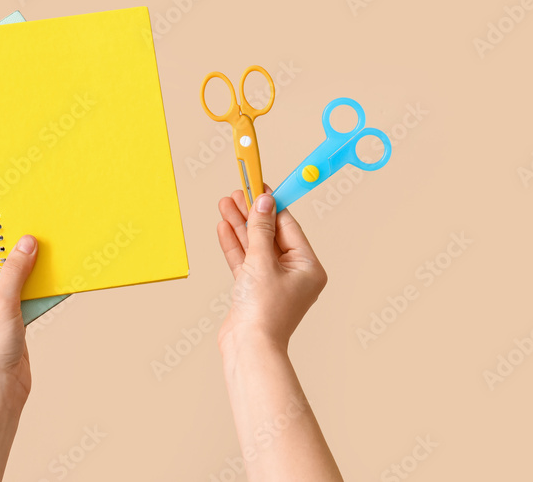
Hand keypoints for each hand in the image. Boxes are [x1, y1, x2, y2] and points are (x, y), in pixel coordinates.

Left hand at [0, 235, 37, 397]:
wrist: (0, 392)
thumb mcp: (2, 306)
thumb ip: (14, 272)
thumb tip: (25, 243)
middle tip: (11, 228)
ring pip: (0, 277)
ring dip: (15, 264)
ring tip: (32, 246)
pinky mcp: (6, 319)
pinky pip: (17, 292)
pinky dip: (28, 283)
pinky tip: (44, 274)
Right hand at [216, 188, 327, 354]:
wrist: (249, 348)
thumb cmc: (264, 312)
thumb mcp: (262, 261)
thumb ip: (260, 229)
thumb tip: (264, 201)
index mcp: (308, 267)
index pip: (288, 226)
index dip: (272, 204)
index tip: (259, 185)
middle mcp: (293, 274)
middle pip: (270, 234)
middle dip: (252, 213)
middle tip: (238, 191)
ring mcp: (272, 282)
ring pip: (254, 246)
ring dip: (240, 225)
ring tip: (226, 203)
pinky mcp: (253, 290)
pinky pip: (244, 260)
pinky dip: (234, 244)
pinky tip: (224, 226)